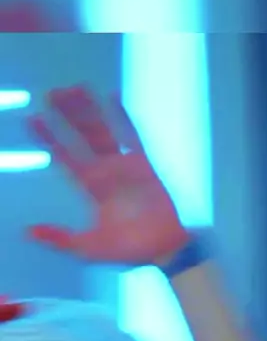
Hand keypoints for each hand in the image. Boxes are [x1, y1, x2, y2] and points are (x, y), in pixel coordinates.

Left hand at [27, 86, 190, 264]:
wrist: (165, 251)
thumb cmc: (129, 252)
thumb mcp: (87, 248)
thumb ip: (59, 238)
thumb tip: (28, 230)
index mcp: (91, 189)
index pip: (65, 158)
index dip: (49, 139)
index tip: (32, 119)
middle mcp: (106, 172)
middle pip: (82, 137)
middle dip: (67, 116)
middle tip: (50, 93)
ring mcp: (125, 166)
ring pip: (103, 130)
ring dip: (90, 110)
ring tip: (75, 88)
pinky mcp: (145, 164)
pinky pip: (132, 135)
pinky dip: (123, 117)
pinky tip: (112, 97)